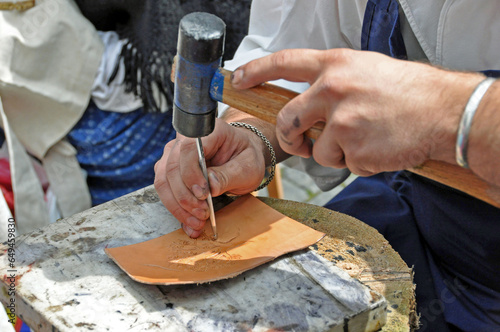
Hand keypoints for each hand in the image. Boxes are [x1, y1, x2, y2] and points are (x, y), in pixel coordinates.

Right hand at [154, 119, 265, 237]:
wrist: (241, 159)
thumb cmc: (245, 158)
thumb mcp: (248, 167)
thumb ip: (229, 175)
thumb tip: (211, 186)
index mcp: (208, 131)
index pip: (188, 148)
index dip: (191, 173)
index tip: (203, 194)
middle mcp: (185, 140)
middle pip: (171, 167)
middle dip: (185, 196)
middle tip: (203, 213)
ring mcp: (174, 155)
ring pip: (163, 181)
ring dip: (178, 205)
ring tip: (197, 222)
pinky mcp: (170, 171)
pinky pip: (166, 191)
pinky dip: (176, 210)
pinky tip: (189, 223)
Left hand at [230, 48, 483, 175]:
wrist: (445, 112)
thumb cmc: (408, 91)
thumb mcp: (365, 70)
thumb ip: (333, 82)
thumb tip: (308, 102)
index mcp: (335, 66)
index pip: (284, 63)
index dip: (257, 70)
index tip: (239, 78)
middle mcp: (333, 91)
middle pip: (287, 121)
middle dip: (290, 138)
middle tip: (301, 142)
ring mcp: (342, 121)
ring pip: (317, 151)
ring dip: (335, 154)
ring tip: (363, 141)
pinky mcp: (354, 149)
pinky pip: (343, 165)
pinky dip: (357, 163)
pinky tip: (377, 149)